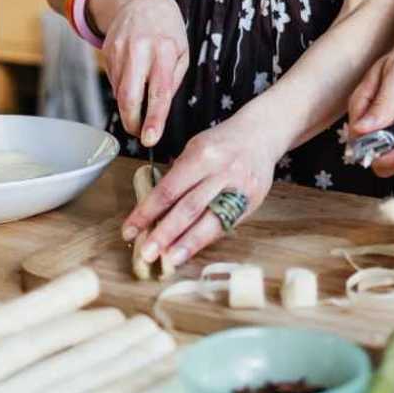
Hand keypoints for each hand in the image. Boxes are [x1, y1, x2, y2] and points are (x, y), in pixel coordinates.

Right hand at [91, 0, 187, 146]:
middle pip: (129, 96)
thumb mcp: (181, 51)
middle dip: (132, 122)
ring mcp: (119, 51)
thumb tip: (161, 107)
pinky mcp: (106, 53)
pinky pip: (114, 81)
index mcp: (163, 51)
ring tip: (140, 108)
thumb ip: (173, 79)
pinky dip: (123, 89)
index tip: (149, 139)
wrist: (138, 0)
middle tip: (140, 134)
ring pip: (119, 92)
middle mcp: (138, 51)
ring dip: (128, 107)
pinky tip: (133, 81)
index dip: (153, 118)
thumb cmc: (167, 29)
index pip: (159, 91)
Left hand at [122, 113, 279, 264]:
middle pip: (189, 208)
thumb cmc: (223, 142)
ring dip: (187, 243)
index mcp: (202, 155)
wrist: (263, 133)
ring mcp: (240, 188)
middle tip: (147, 253)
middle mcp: (222, 171)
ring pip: (210, 221)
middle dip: (165, 234)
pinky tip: (193, 249)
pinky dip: (206, 239)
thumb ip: (179, 176)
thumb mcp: (195, 148)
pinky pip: (226, 224)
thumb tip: (155, 209)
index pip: (169, 189)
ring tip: (169, 260)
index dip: (147, 212)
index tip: (130, 230)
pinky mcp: (253, 201)